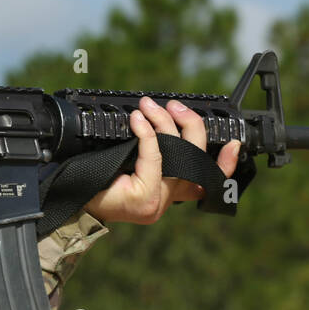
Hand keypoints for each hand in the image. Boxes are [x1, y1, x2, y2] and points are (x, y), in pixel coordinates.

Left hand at [83, 98, 241, 224]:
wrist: (75, 203)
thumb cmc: (99, 181)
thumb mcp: (132, 163)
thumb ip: (154, 152)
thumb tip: (165, 119)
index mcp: (171, 193)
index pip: (209, 180)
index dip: (225, 162)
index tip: (233, 142)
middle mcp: (168, 200)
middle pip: (196, 157)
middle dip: (190, 125)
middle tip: (174, 106)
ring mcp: (158, 202)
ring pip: (176, 154)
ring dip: (164, 123)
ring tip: (149, 106)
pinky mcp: (146, 199)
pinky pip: (154, 157)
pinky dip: (147, 134)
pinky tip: (137, 121)